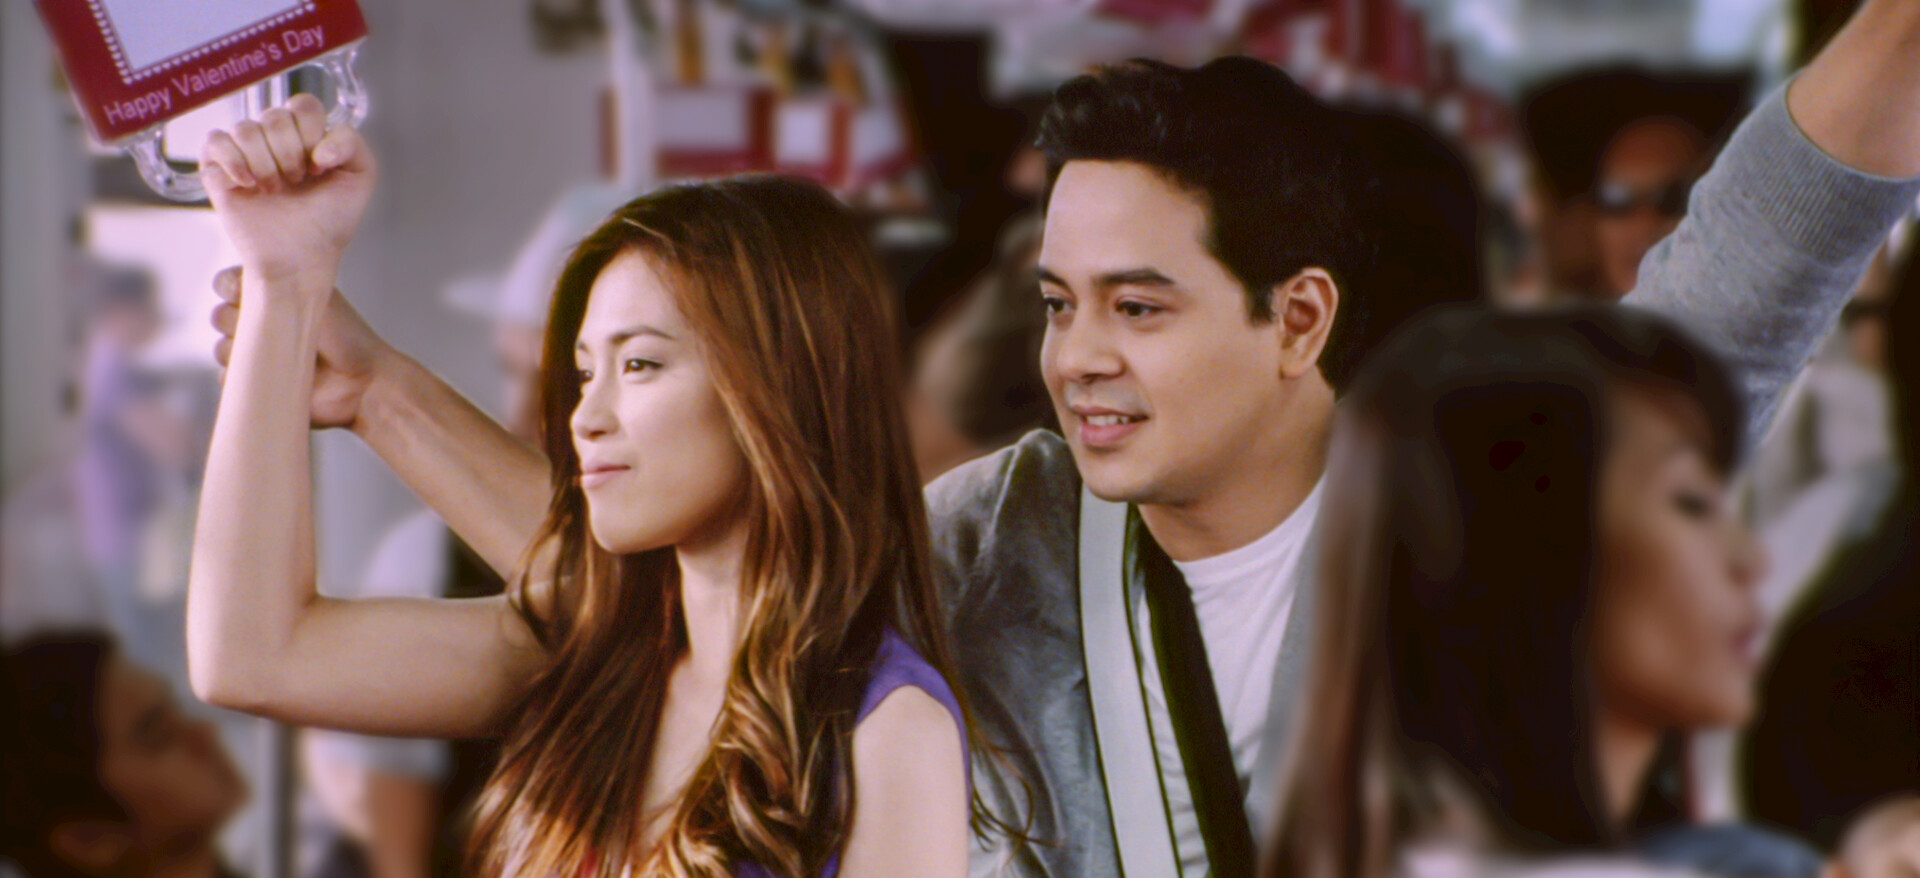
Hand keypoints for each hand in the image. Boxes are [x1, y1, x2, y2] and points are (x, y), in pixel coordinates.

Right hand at [201, 94, 375, 291]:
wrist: (302, 256)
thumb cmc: (330, 220)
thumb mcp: (360, 177)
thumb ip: (352, 142)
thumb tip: (320, 144)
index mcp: (306, 135)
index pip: (303, 104)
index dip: (311, 130)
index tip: (319, 164)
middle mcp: (274, 139)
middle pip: (275, 116)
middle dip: (290, 152)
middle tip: (297, 181)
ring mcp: (245, 152)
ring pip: (246, 129)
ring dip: (266, 163)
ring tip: (275, 189)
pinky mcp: (218, 169)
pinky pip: (216, 141)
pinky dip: (234, 162)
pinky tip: (249, 184)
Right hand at [212, 266, 387, 430]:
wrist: (363, 380)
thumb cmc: (346, 335)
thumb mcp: (315, 298)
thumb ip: (278, 284)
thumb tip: (241, 279)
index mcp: (272, 296)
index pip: (226, 283)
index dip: (228, 287)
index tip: (242, 293)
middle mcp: (259, 322)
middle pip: (218, 316)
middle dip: (237, 321)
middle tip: (272, 327)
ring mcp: (255, 353)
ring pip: (220, 348)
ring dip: (242, 352)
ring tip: (280, 355)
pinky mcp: (255, 382)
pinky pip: (227, 380)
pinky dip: (242, 378)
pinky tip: (271, 376)